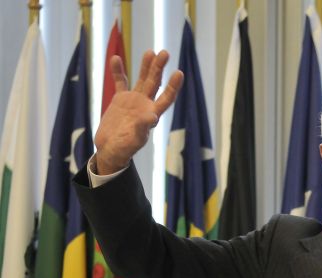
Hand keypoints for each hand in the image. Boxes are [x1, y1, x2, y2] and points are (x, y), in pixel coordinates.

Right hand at [94, 50, 183, 174]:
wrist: (111, 149)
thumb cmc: (124, 149)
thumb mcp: (134, 140)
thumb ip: (142, 128)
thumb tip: (152, 116)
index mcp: (152, 115)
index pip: (166, 98)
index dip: (173, 86)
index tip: (179, 72)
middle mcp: (145, 105)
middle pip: (155, 84)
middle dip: (159, 69)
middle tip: (165, 53)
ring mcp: (133, 101)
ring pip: (142, 80)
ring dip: (146, 66)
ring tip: (151, 51)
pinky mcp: (120, 100)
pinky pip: (120, 82)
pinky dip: (118, 71)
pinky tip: (115, 58)